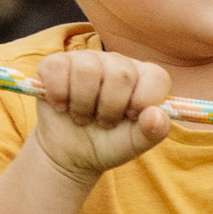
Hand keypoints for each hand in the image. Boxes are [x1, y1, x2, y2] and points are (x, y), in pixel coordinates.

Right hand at [35, 50, 171, 182]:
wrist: (70, 154)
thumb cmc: (107, 143)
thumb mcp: (134, 144)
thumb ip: (154, 131)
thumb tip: (156, 114)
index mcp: (143, 77)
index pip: (156, 76)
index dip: (143, 101)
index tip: (130, 117)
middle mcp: (116, 62)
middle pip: (121, 73)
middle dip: (111, 108)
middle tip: (103, 122)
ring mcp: (86, 59)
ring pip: (88, 70)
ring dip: (83, 105)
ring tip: (82, 116)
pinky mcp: (56, 63)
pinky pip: (57, 68)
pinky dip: (58, 95)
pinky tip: (62, 106)